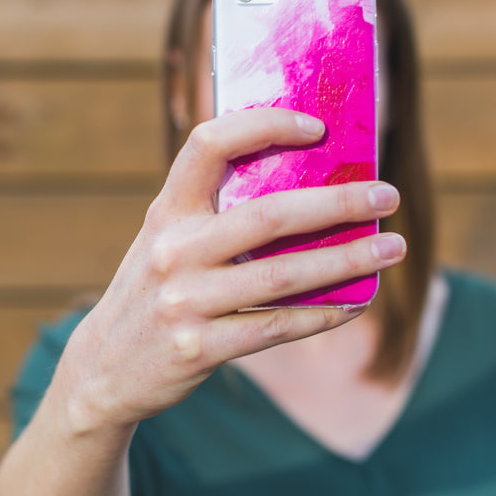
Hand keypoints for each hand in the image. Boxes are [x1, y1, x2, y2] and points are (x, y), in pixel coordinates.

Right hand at [56, 107, 404, 432]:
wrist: (103, 369)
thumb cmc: (156, 288)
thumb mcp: (167, 238)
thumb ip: (216, 211)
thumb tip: (313, 184)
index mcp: (167, 210)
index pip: (210, 143)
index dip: (264, 125)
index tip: (317, 128)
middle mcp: (173, 250)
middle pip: (268, 215)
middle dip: (337, 203)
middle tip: (387, 196)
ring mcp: (185, 301)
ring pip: (283, 276)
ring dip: (347, 260)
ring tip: (392, 248)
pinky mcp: (199, 348)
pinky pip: (277, 327)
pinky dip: (324, 314)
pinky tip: (356, 301)